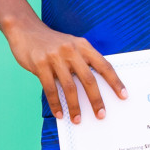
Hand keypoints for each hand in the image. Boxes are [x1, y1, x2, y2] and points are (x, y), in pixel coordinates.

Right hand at [4, 17, 125, 123]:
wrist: (26, 29)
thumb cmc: (52, 43)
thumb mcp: (72, 45)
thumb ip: (82, 61)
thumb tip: (93, 87)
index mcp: (83, 46)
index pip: (104, 66)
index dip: (115, 82)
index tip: (123, 95)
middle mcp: (71, 50)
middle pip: (88, 79)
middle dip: (96, 99)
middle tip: (101, 115)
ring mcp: (55, 57)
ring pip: (69, 87)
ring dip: (74, 106)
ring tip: (77, 119)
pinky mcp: (40, 64)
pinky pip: (50, 89)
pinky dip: (55, 103)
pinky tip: (59, 113)